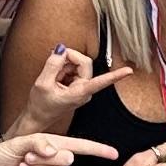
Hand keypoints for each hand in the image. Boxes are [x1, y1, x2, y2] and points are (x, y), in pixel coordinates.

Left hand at [0, 128, 108, 165]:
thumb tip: (54, 150)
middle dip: (46, 158)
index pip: (79, 146)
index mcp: (49, 146)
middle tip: (26, 159)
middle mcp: (51, 161)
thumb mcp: (17, 142)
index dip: (97, 149)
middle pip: (67, 158)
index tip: (113, 153)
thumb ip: (38, 142)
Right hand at [10, 46, 126, 137]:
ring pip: (77, 64)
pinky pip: (72, 68)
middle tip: (54, 62)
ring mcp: (81, 86)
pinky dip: (62, 68)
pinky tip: (55, 77)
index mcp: (80, 92)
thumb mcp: (42, 83)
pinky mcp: (76, 83)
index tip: (129, 71)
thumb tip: (61, 49)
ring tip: (53, 76)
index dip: (115, 75)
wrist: (37, 116)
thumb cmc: (41, 106)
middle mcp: (85, 89)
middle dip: (69, 59)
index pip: (101, 82)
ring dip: (63, 65)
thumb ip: (52, 64)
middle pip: (84, 62)